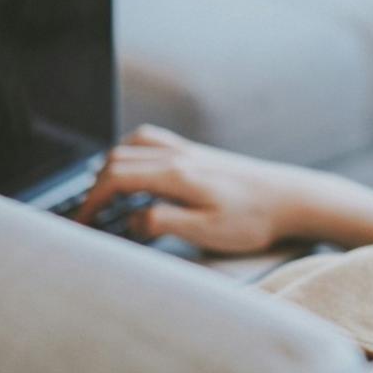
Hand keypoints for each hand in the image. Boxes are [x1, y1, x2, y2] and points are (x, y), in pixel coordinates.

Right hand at [75, 125, 320, 254]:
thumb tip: (132, 218)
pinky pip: (153, 141)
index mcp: (176, 175)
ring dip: (111, 166)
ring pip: (133, 145)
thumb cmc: (254, 219)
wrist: (292, 198)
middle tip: (88, 216)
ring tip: (105, 195)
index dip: (90, 201)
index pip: (116, 178)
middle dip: (94, 186)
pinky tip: (138, 172)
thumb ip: (165, 223)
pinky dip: (132, 152)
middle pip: (118, 158)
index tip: (80, 225)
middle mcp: (179, 156)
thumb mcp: (208, 231)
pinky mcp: (200, 153)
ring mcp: (189, 151)